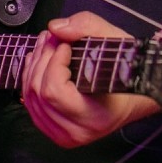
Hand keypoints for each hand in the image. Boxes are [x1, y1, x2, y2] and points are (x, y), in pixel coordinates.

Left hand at [21, 11, 160, 147]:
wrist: (132, 97)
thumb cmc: (126, 71)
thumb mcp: (114, 40)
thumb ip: (86, 27)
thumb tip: (55, 28)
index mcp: (95, 117)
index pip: (55, 92)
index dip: (54, 62)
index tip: (66, 46)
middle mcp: (77, 132)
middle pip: (39, 93)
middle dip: (42, 58)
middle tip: (53, 39)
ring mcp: (63, 135)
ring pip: (30, 98)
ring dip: (34, 66)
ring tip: (46, 46)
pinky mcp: (53, 131)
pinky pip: (30, 104)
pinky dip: (30, 79)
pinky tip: (39, 62)